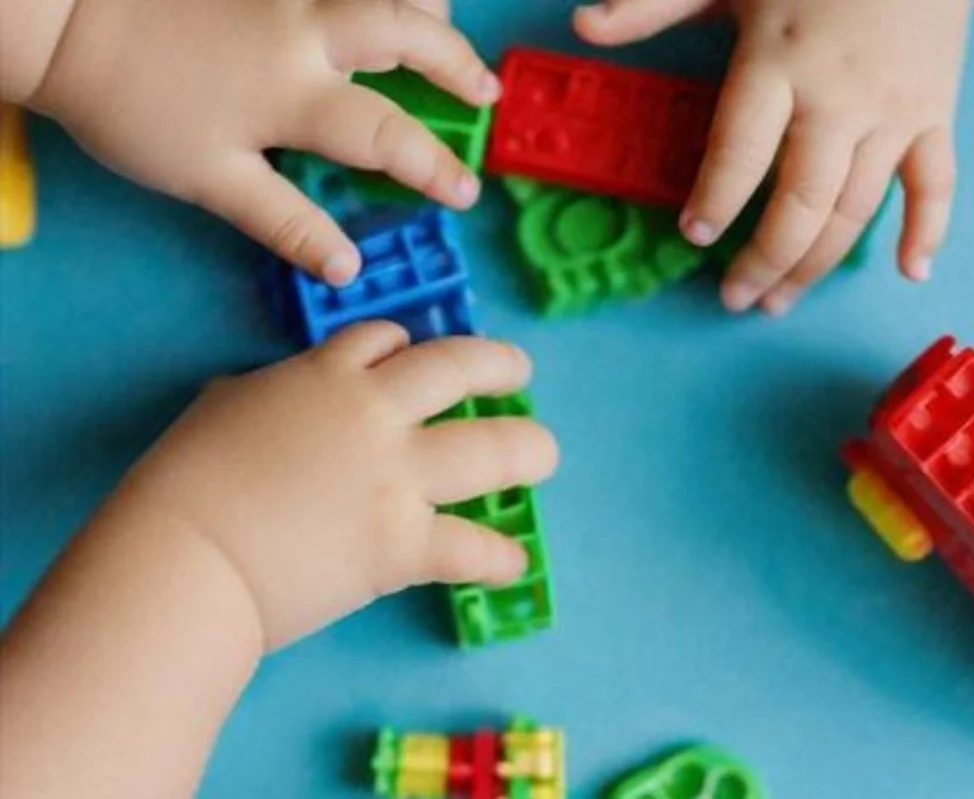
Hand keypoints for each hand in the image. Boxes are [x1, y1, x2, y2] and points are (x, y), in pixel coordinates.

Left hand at [27, 0, 495, 283]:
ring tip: (446, 23)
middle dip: (456, 64)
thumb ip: (286, 222)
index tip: (465, 193)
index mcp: (299, 96)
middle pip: (407, 37)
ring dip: (424, 7)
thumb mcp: (209, 179)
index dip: (435, 168)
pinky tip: (381, 0)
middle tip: (485, 89)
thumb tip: (347, 268)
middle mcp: (308, 35)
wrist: (67, 20)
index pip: (390, 136)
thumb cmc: (136, 106)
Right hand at [112, 323, 557, 649]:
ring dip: (527, 448)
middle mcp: (376, 415)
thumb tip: (271, 398)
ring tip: (543, 452)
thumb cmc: (185, 481)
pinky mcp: (405, 543)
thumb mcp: (223, 407)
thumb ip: (267, 395)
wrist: (191, 555)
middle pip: (458, 369)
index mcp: (327, 375)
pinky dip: (497, 557)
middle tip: (519, 371)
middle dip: (499, 364)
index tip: (416, 353)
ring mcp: (399, 478)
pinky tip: (514, 561)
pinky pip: (470, 548)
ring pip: (491, 449)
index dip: (406, 343)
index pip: (384, 338)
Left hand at [575, 0, 970, 314]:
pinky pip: (937, 182)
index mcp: (778, 63)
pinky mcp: (936, 113)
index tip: (695, 236)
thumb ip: (653, 4)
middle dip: (765, 260)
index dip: (715, 199)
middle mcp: (837, 100)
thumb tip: (583, 24)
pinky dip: (928, 229)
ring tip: (780, 302)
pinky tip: (911, 273)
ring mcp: (893, 112)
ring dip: (817, 265)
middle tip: (735, 299)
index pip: (740, 150)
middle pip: (801, 202)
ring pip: (856, 208)